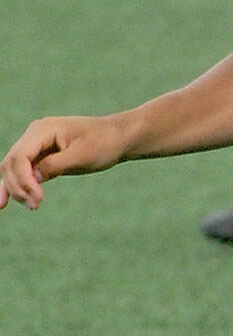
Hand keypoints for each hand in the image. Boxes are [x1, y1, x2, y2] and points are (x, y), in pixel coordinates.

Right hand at [0, 115, 130, 209]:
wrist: (118, 137)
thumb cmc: (104, 143)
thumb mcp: (82, 156)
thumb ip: (55, 165)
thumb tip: (32, 178)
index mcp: (43, 129)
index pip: (19, 156)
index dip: (23, 180)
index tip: (38, 199)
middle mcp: (35, 134)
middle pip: (11, 163)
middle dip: (18, 186)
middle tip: (35, 205)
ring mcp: (36, 144)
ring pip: (13, 169)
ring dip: (17, 188)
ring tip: (33, 206)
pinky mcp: (41, 155)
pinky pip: (22, 171)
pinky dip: (16, 185)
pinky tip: (4, 201)